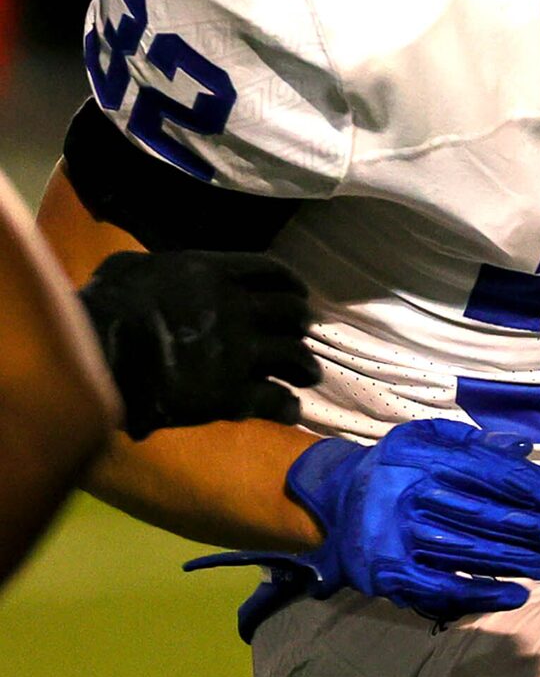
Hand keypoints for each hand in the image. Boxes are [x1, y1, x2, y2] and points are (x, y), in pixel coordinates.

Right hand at [77, 250, 319, 440]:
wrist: (93, 357)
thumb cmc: (102, 306)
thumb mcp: (129, 266)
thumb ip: (156, 266)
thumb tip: (155, 269)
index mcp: (215, 274)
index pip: (271, 272)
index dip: (289, 284)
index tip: (297, 293)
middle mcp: (238, 308)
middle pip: (290, 313)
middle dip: (299, 324)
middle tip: (300, 333)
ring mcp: (239, 352)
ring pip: (293, 356)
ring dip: (304, 366)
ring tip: (308, 374)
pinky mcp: (230, 393)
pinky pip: (274, 399)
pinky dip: (286, 405)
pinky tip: (289, 409)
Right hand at [289, 419, 539, 623]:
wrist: (337, 505)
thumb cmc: (397, 468)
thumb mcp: (428, 437)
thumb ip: (475, 441)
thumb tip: (523, 448)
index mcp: (422, 458)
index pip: (485, 472)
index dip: (526, 485)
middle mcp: (409, 498)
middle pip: (483, 516)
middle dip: (531, 527)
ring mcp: (398, 541)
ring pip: (469, 555)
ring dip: (518, 563)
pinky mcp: (390, 575)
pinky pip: (443, 589)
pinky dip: (483, 594)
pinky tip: (516, 595)